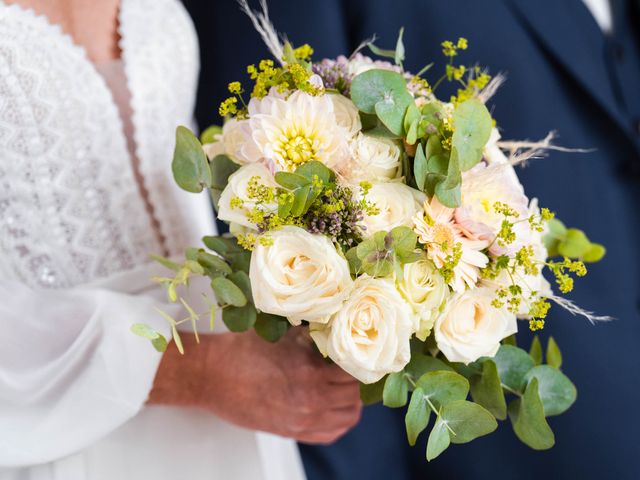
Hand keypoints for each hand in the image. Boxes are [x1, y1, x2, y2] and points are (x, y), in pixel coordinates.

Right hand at [149, 328, 361, 443]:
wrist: (210, 375)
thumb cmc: (243, 350)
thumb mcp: (283, 333)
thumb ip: (314, 334)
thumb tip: (340, 324)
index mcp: (311, 372)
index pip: (355, 369)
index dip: (359, 358)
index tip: (359, 349)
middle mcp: (311, 401)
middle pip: (355, 394)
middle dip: (357, 378)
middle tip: (352, 364)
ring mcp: (302, 420)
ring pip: (348, 416)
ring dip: (351, 400)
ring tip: (345, 384)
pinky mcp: (292, 432)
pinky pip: (330, 433)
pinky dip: (339, 420)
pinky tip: (334, 406)